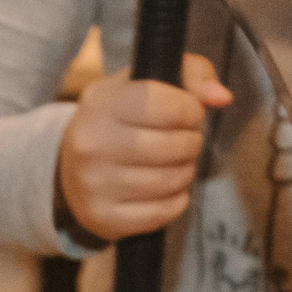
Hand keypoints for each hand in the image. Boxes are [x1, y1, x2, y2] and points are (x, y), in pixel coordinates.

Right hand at [56, 55, 231, 243]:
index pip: (170, 106)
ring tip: (175, 163)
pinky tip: (165, 189)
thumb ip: (189, 74)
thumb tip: (221, 97)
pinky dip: (175, 200)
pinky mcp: (104, 218)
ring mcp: (95, 184)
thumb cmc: (118, 122)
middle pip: (176, 146)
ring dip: (185, 171)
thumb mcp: (143, 84)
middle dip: (191, 142)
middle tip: (183, 141)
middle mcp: (93, 144)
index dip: (192, 110)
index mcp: (102, 103)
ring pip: (172, 180)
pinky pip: (163, 212)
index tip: (188, 113)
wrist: (70, 171)